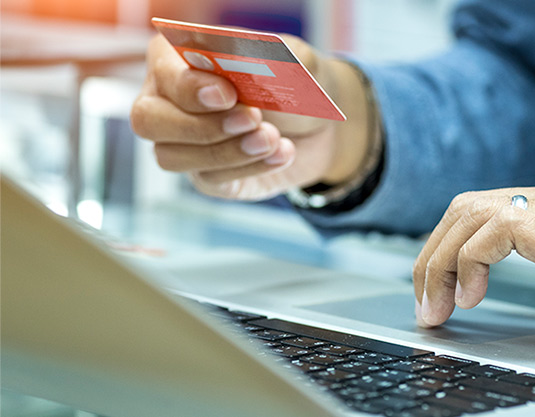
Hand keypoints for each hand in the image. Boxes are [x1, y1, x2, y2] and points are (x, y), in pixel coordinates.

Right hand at [130, 34, 372, 200]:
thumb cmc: (294, 81)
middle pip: (147, 120)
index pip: (164, 72)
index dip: (190, 87)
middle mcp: (168, 100)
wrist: (319, 125)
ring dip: (226, 151)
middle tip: (253, 119)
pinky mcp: (205, 175)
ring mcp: (182, 142)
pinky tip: (282, 153)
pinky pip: (209, 179)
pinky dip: (250, 168)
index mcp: (179, 57)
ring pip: (171, 157)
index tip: (229, 94)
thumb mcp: (293, 60)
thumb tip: (245, 65)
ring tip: (272, 138)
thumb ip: (269, 58)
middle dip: (200, 125)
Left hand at [413, 167, 534, 358]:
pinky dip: (467, 264)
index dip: (456, 246)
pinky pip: (489, 232)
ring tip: (438, 308)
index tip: (445, 288)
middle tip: (427, 302)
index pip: (494, 206)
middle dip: (435, 254)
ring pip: (469, 213)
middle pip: (471, 205)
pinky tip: (471, 297)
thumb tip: (515, 271)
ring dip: (439, 263)